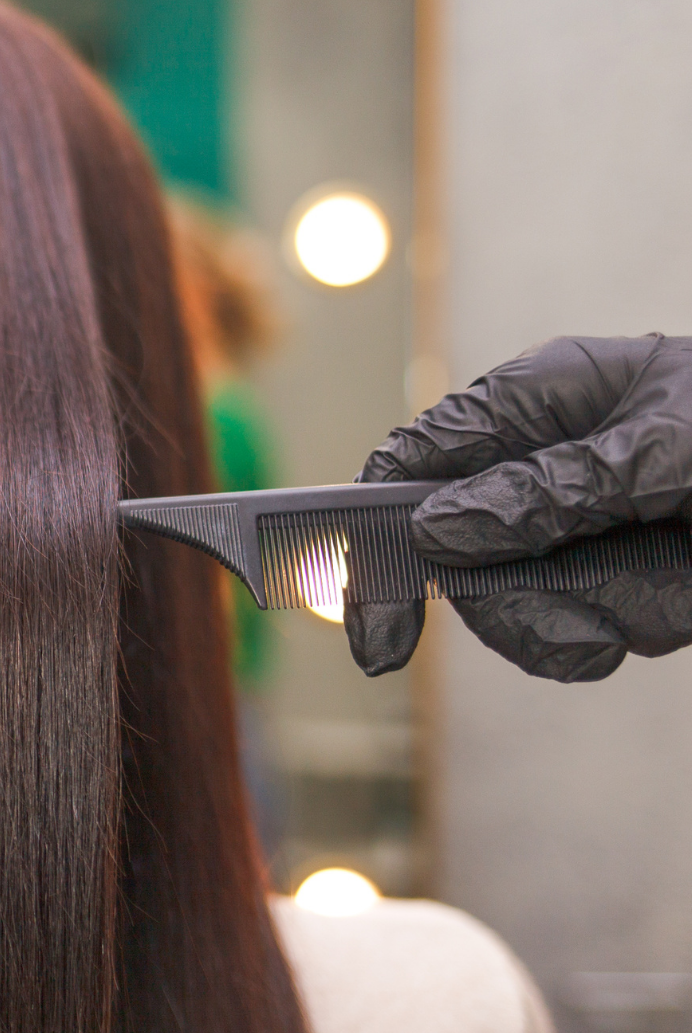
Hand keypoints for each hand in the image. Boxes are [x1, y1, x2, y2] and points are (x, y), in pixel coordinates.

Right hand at [347, 334, 691, 682]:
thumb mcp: (665, 445)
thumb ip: (550, 488)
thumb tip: (438, 529)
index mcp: (534, 402)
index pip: (409, 464)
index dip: (372, 537)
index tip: (379, 629)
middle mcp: (537, 466)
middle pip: (450, 554)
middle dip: (509, 602)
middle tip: (577, 630)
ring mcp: (575, 527)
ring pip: (512, 602)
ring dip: (580, 618)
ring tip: (656, 599)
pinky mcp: (617, 577)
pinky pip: (578, 627)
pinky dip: (621, 627)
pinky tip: (675, 602)